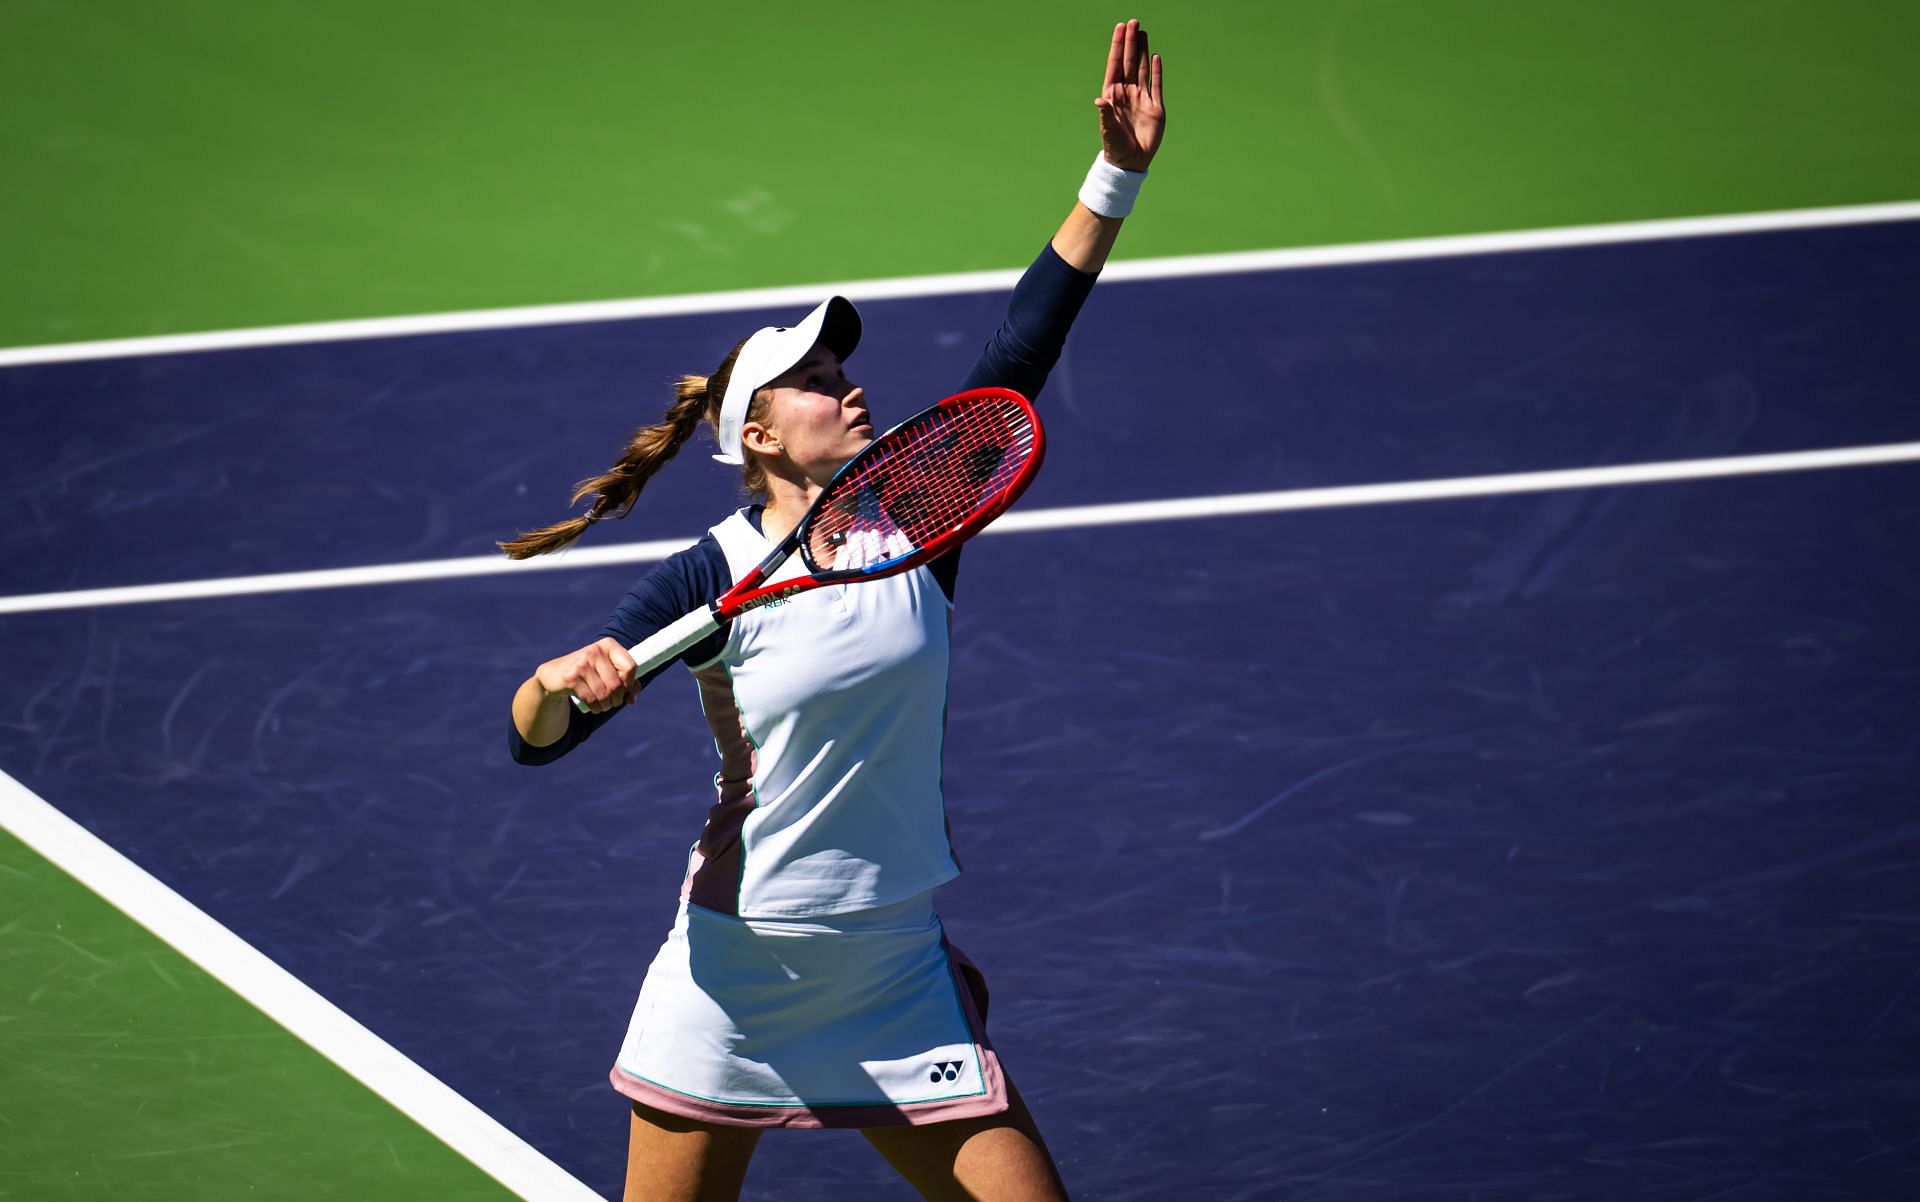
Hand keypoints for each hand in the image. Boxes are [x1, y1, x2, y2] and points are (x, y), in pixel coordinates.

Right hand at [535, 637, 636, 713]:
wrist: (554, 675)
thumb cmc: (588, 673)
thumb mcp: (607, 672)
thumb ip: (625, 682)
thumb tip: (632, 699)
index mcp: (608, 645)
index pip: (630, 667)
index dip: (630, 683)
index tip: (624, 689)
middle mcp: (595, 650)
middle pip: (617, 684)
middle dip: (617, 699)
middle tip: (613, 703)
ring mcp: (582, 663)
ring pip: (604, 693)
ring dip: (606, 705)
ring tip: (604, 706)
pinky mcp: (571, 677)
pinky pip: (591, 698)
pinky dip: (595, 707)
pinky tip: (595, 707)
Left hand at [1095, 19, 1164, 172]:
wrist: (1131, 162)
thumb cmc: (1115, 147)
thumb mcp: (1108, 130)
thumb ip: (1106, 114)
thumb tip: (1100, 101)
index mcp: (1113, 95)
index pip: (1115, 65)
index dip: (1117, 46)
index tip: (1120, 28)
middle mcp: (1127, 93)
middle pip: (1130, 62)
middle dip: (1131, 42)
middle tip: (1133, 22)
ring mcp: (1141, 98)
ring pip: (1143, 68)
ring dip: (1143, 50)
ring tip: (1143, 32)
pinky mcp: (1155, 106)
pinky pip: (1156, 84)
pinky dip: (1157, 71)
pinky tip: (1156, 56)